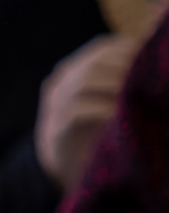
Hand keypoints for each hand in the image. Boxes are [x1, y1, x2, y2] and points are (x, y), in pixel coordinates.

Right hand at [37, 33, 139, 189]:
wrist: (66, 164)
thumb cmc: (97, 126)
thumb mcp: (108, 96)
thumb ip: (123, 78)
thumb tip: (156, 61)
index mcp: (75, 69)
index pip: (102, 47)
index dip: (128, 49)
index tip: (152, 56)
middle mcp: (61, 82)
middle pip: (94, 64)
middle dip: (125, 67)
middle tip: (150, 76)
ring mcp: (55, 105)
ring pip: (83, 83)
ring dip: (115, 86)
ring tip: (139, 93)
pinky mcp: (57, 129)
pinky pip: (77, 112)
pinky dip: (102, 109)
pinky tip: (120, 114)